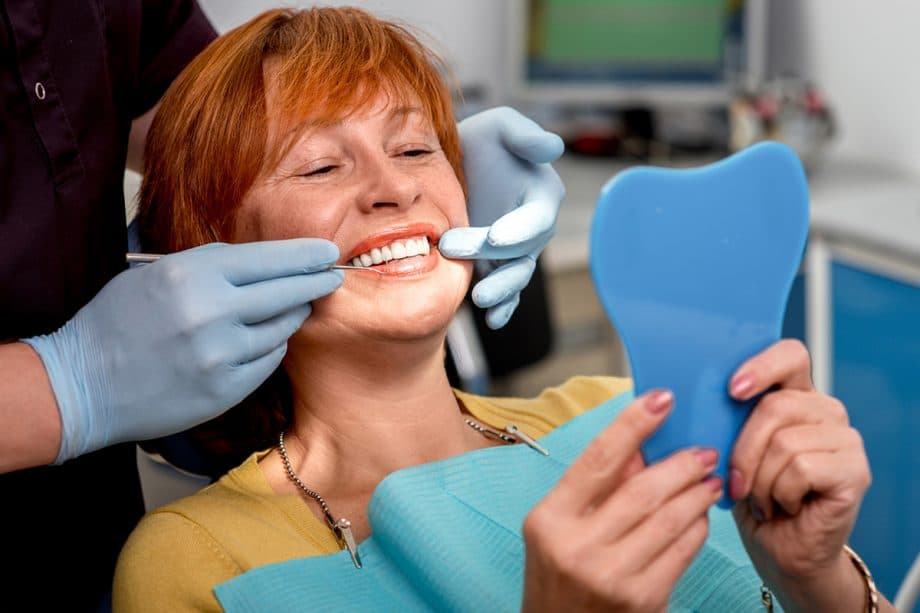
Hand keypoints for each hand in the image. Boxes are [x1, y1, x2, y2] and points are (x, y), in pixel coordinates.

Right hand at [24, 239, 342, 463]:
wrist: (83, 385)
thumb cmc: (117, 322)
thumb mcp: (157, 274)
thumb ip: (211, 267)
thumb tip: (266, 263)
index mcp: (192, 274)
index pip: (269, 259)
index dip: (304, 255)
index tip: (327, 251)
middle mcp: (211, 312)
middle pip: (287, 292)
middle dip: (316, 282)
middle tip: (333, 276)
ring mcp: (221, 354)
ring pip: (282, 328)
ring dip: (293, 315)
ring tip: (295, 306)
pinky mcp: (226, 389)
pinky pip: (268, 360)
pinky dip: (271, 346)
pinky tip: (265, 339)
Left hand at [439, 107, 564, 328]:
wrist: (452, 165)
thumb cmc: (481, 141)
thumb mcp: (499, 126)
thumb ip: (524, 135)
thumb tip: (553, 147)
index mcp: (541, 195)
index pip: (537, 218)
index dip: (520, 229)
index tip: (496, 237)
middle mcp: (533, 228)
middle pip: (521, 251)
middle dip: (492, 257)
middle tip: (452, 248)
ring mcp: (515, 252)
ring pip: (516, 276)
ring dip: (501, 291)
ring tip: (480, 300)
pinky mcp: (496, 267)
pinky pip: (506, 292)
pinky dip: (503, 308)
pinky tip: (492, 320)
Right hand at [521, 390, 721, 611]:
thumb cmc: (558, 577)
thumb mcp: (559, 527)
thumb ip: (596, 487)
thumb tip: (641, 444)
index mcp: (549, 519)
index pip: (598, 459)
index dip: (632, 424)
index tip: (661, 398)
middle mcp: (577, 547)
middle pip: (643, 490)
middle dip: (680, 464)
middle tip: (703, 450)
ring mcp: (612, 576)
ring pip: (670, 519)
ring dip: (696, 493)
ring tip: (709, 479)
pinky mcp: (643, 600)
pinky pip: (682, 551)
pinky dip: (697, 527)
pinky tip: (700, 514)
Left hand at [728, 340, 873, 611]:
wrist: (778, 551)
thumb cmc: (751, 498)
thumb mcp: (729, 449)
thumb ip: (725, 417)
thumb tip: (691, 396)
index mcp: (795, 395)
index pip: (790, 355)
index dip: (761, 366)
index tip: (733, 389)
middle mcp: (825, 410)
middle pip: (775, 405)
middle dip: (743, 449)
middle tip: (736, 481)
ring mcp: (845, 439)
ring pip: (784, 442)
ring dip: (761, 479)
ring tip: (765, 498)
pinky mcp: (854, 470)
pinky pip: (801, 468)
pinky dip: (780, 493)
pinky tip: (785, 506)